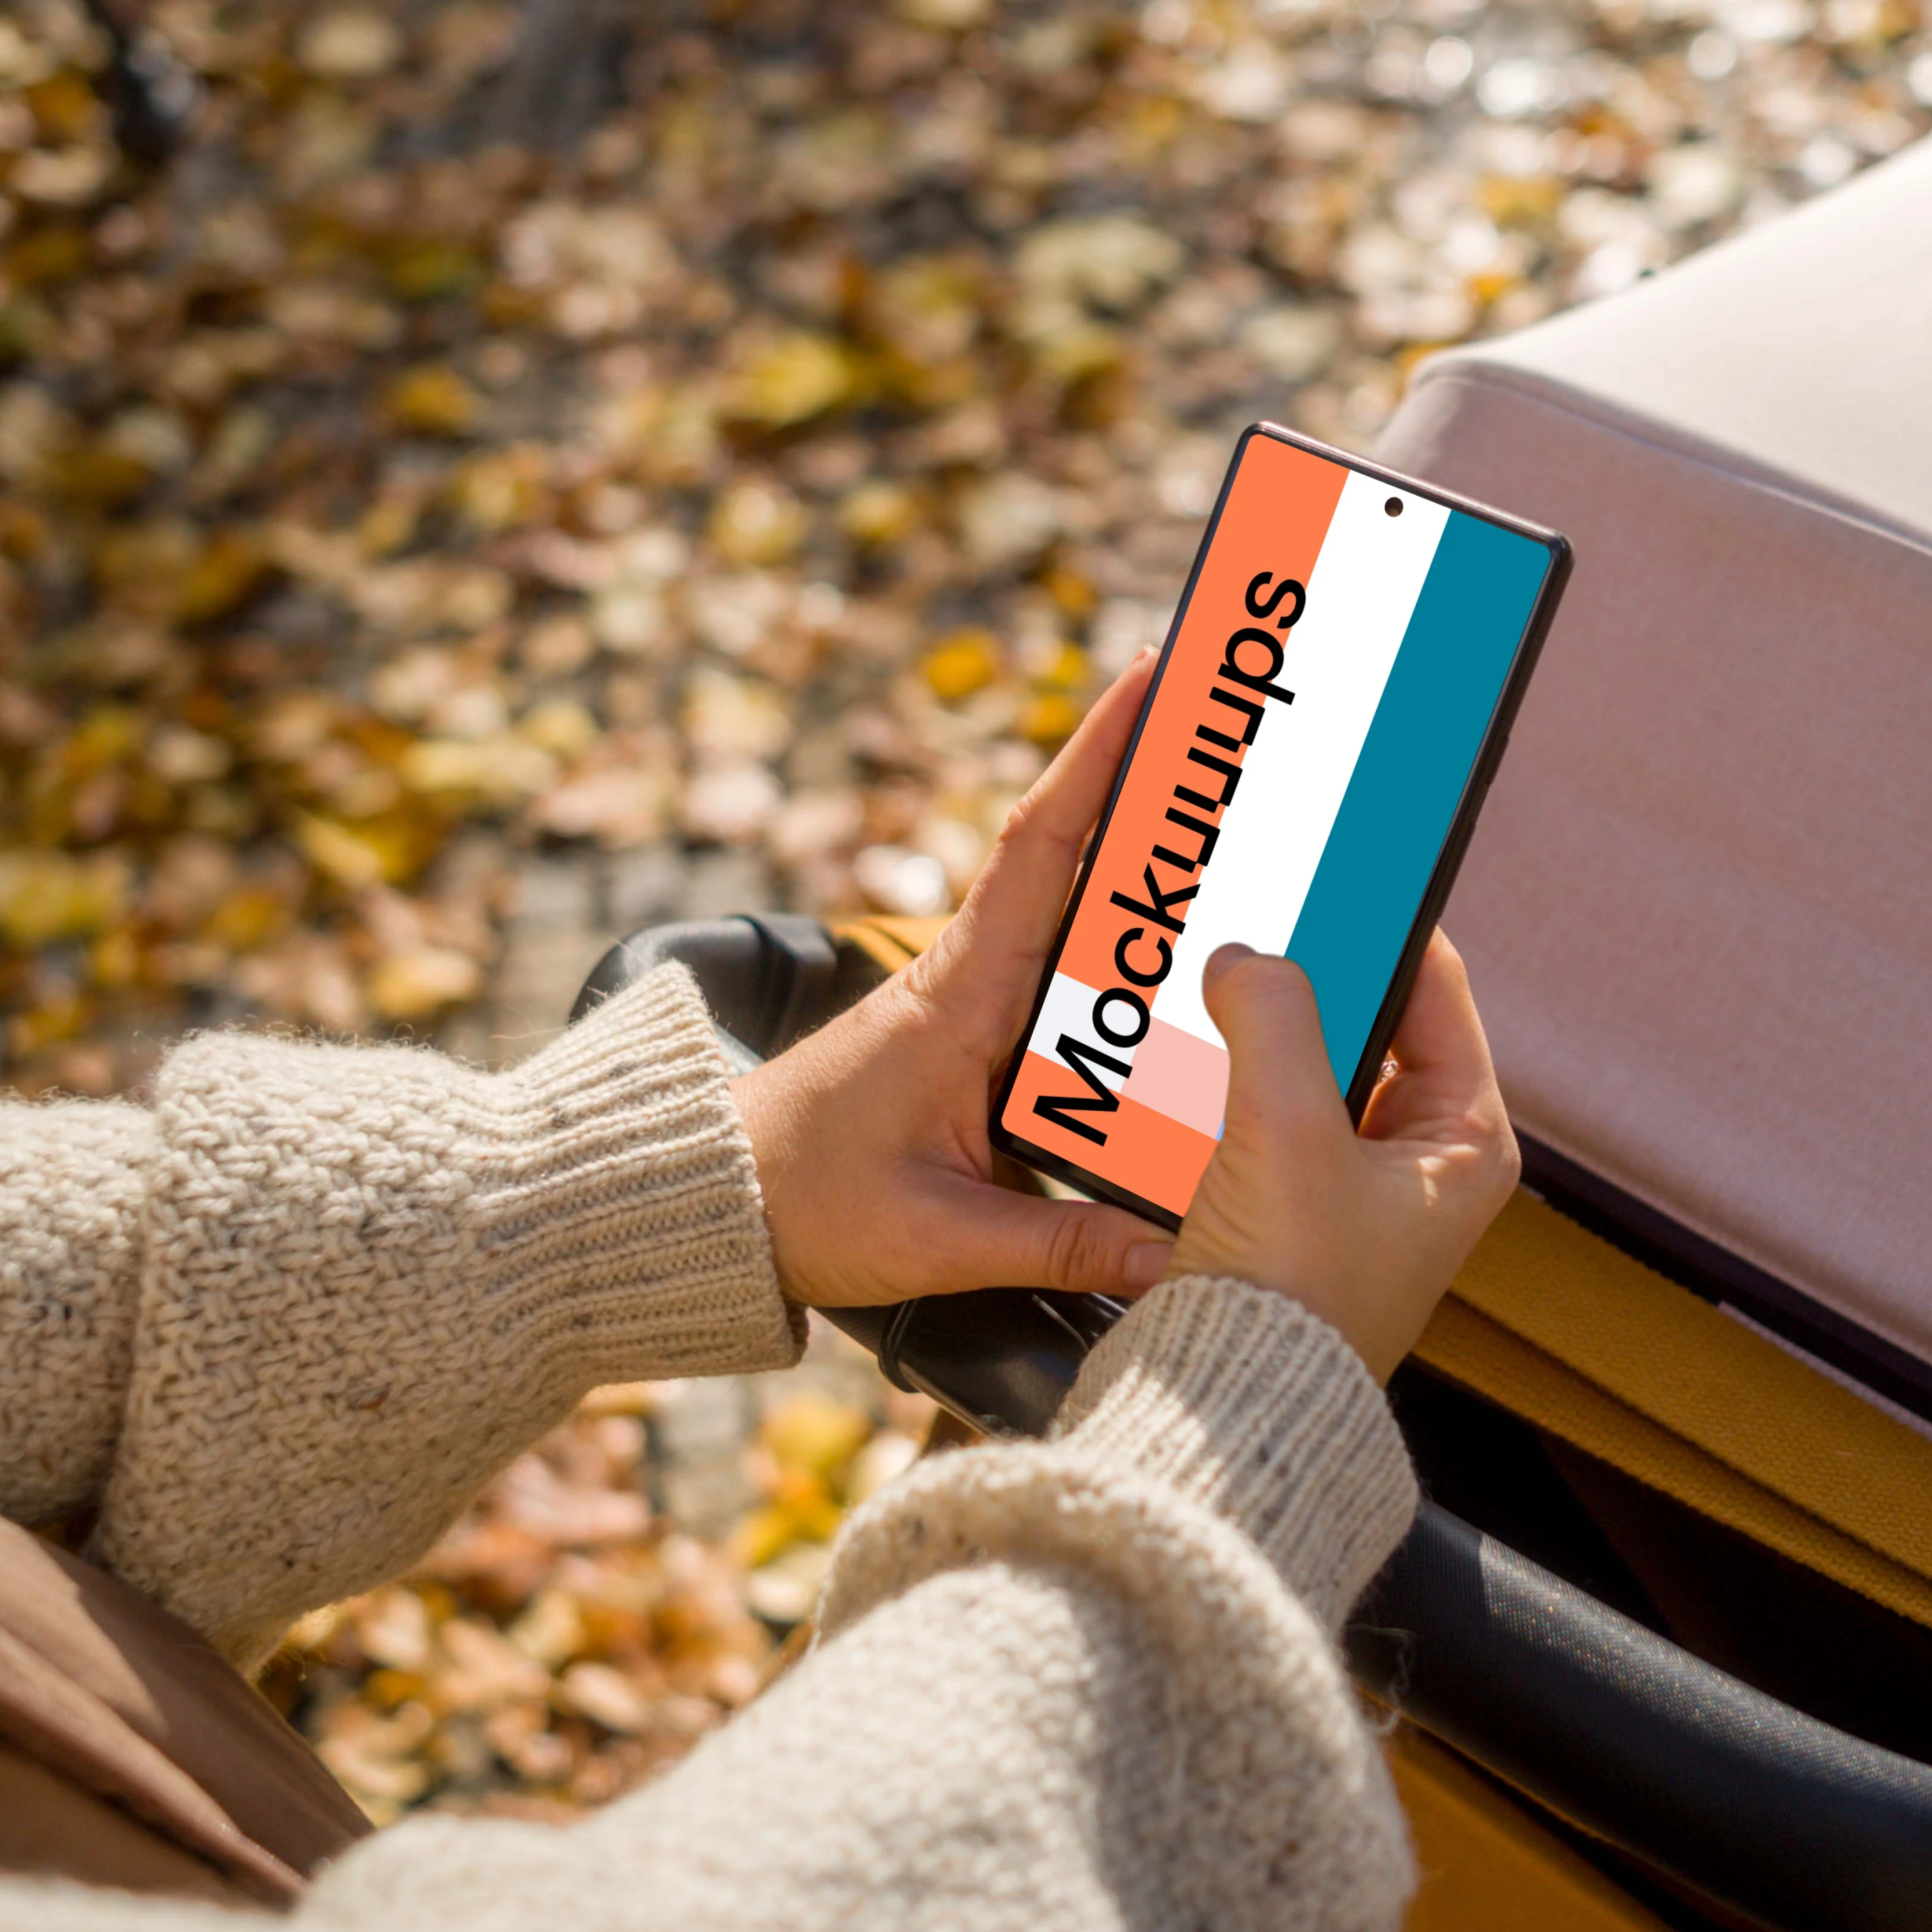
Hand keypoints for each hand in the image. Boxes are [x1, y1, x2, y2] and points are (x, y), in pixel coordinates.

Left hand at [735, 652, 1175, 1311]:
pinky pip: (1056, 962)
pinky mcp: (966, 1034)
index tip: (1150, 677)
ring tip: (1218, 791)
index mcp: (960, 995)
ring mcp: (967, 999)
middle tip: (1225, 709)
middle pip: (1069, 851)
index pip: (1039, 848)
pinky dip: (1109, 925)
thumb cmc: (802, 1203)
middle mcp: (967, 976)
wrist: (707, 1200)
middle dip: (1142, 774)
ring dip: (1131, 844)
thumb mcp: (934, 1238)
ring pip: (1066, 903)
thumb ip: (1055, 1244)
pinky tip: (1164, 928)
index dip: (1096, 757)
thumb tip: (1169, 1254)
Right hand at [1169, 931, 1518, 1380]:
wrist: (1228, 1417)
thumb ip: (1274, 1018)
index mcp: (1465, 1143)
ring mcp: (1352, 1190)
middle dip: (1311, 973)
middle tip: (1260, 915)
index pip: (1436, 990)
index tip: (1332, 866)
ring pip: (1309, 1066)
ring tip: (1219, 972)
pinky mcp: (1289, 1213)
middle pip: (1369, 1025)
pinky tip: (1187, 1047)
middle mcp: (1420, 1165)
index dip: (1383, 922)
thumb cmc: (1290, 1297)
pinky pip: (1263, 1113)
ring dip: (1263, 1023)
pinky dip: (1230, 1076)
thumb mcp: (1286, 1129)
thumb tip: (1252, 958)